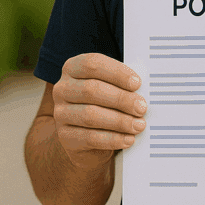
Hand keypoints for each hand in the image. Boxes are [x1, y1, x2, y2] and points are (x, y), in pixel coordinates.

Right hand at [51, 53, 146, 169]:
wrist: (86, 139)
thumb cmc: (103, 106)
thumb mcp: (110, 89)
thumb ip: (123, 84)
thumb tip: (144, 89)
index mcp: (72, 69)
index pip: (92, 64)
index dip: (116, 73)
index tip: (137, 83)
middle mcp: (62, 89)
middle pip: (92, 89)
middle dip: (121, 99)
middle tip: (142, 107)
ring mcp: (60, 113)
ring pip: (90, 115)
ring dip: (119, 120)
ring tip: (139, 125)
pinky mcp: (65, 137)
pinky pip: (90, 138)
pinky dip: (113, 139)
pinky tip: (128, 139)